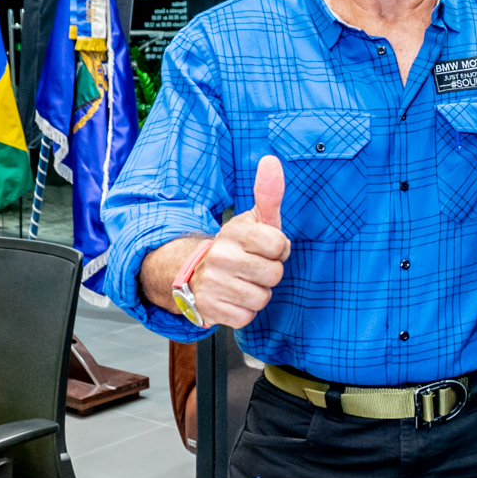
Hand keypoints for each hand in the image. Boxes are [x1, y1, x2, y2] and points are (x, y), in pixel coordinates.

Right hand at [190, 156, 291, 327]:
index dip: (278, 250)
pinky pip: (246, 317)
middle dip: (269, 274)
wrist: (197, 274)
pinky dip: (243, 311)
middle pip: (274, 275)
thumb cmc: (236, 247)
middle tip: (252, 267)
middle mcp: (220, 256)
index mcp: (234, 232)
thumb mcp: (254, 220)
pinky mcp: (208, 308)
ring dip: (257, 294)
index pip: (279, 246)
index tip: (265, 248)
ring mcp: (212, 283)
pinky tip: (232, 298)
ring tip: (242, 282)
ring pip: (261, 298)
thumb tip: (271, 160)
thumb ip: (268, 193)